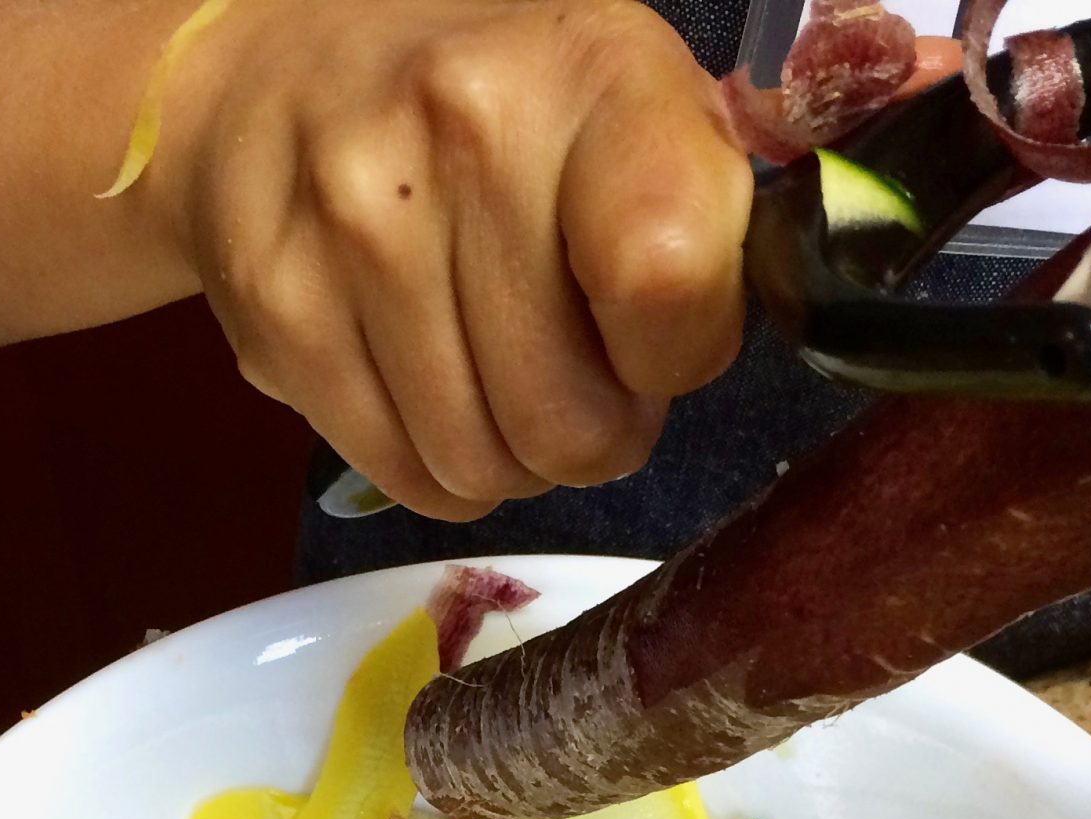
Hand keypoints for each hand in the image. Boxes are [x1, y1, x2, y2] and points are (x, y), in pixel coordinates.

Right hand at [157, 0, 752, 519]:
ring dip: (509, 453)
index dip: (676, 355)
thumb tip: (815, 222)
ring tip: (495, 367)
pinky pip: (401, 474)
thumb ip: (721, 200)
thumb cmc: (502, 104)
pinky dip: (432, 463)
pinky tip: (428, 383)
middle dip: (590, 427)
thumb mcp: (636, 102)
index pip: (666, 284)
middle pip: (569, 422)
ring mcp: (351, 224)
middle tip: (571, 365)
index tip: (656, 330)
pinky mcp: (277, 307)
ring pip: (482, 467)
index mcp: (591, 71)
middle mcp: (459, 130)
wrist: (275, 74)